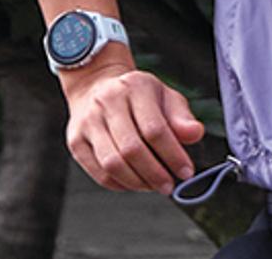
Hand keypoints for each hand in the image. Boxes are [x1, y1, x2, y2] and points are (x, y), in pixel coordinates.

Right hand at [61, 60, 204, 193]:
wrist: (97, 86)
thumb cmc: (138, 96)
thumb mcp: (165, 97)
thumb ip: (182, 117)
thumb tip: (195, 134)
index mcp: (134, 87)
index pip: (154, 129)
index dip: (173, 155)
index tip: (186, 171)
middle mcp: (107, 102)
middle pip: (132, 149)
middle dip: (155, 174)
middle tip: (169, 185)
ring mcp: (88, 122)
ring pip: (113, 164)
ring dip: (138, 182)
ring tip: (154, 186)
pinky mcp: (76, 141)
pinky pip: (99, 173)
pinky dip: (120, 185)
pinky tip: (135, 183)